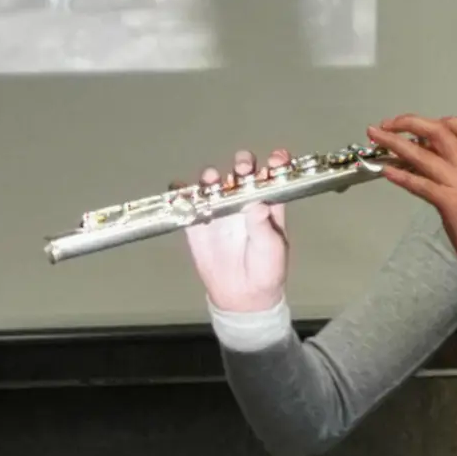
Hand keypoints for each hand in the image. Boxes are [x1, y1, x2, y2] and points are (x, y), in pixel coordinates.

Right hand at [182, 149, 290, 311]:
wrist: (242, 296)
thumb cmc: (266, 270)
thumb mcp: (271, 249)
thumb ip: (263, 226)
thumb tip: (257, 204)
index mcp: (267, 203)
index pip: (272, 176)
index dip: (275, 163)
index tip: (276, 159)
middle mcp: (243, 199)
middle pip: (242, 172)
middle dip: (243, 164)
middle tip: (242, 169)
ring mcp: (219, 208)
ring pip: (214, 182)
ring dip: (212, 176)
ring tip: (212, 180)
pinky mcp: (197, 221)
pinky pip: (186, 201)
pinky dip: (180, 191)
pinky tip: (180, 190)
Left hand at [368, 115, 456, 275]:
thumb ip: (452, 170)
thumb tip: (426, 157)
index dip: (431, 122)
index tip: (408, 125)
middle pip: (438, 132)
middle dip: (408, 123)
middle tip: (384, 124)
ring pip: (424, 156)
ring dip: (395, 144)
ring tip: (375, 137)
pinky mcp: (451, 203)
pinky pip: (423, 185)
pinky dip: (403, 176)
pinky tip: (386, 172)